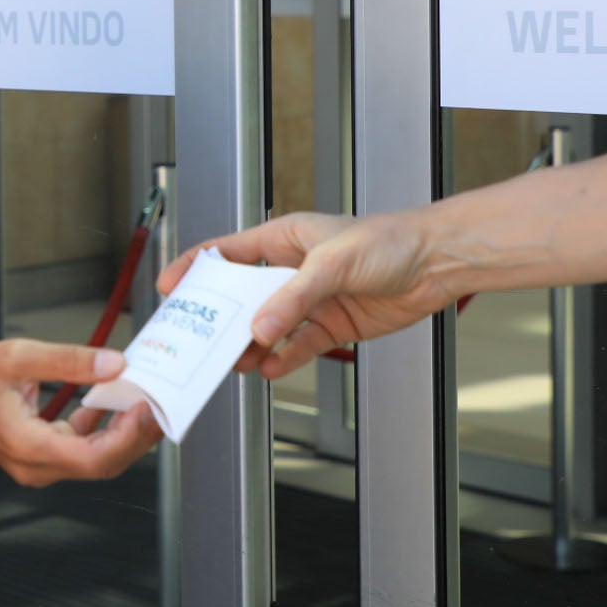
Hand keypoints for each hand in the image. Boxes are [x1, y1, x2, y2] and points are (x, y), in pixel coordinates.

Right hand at [0, 341, 162, 486]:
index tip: (146, 408)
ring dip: (122, 435)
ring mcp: (37, 465)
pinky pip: (80, 450)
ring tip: (143, 401)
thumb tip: (116, 363)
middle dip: (134, 438)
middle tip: (158, 405)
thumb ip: (69, 361)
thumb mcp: (17, 356)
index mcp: (27, 445)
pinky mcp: (39, 456)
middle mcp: (34, 466)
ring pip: (94, 461)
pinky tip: (112, 403)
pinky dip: (101, 430)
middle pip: (101, 465)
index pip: (93, 458)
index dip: (127, 438)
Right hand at [157, 210, 456, 379]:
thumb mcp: (332, 263)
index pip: (227, 252)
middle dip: (221, 319)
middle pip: (243, 297)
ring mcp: (311, 301)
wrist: (435, 264)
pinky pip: (298, 346)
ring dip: (250, 345)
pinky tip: (268, 367)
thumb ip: (294, 298)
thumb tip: (260, 329)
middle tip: (197, 340)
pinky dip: (282, 359)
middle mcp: (293, 270)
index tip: (170, 288)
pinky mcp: (332, 326)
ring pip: (268, 327)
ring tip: (231, 362)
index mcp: (284, 239)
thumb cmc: (389, 241)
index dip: (196, 268)